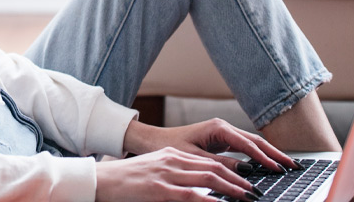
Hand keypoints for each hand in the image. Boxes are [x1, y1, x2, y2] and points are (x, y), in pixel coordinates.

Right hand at [95, 147, 262, 201]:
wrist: (99, 181)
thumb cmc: (125, 181)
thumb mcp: (153, 172)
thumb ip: (175, 176)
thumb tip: (198, 188)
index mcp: (172, 155)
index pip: (209, 161)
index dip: (232, 171)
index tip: (247, 181)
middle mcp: (172, 160)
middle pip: (214, 168)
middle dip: (238, 180)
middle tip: (255, 191)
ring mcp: (166, 174)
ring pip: (208, 178)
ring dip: (232, 189)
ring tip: (248, 197)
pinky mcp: (159, 190)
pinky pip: (190, 195)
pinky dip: (209, 200)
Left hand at [123, 118, 301, 174]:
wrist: (152, 140)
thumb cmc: (169, 147)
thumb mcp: (194, 158)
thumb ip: (220, 165)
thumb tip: (245, 172)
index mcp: (218, 128)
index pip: (248, 144)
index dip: (265, 158)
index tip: (279, 169)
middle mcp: (223, 127)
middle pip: (256, 141)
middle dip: (276, 153)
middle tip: (294, 166)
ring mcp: (223, 133)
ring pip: (252, 144)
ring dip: (270, 154)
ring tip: (287, 166)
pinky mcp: (221, 140)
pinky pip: (244, 148)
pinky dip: (258, 156)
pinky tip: (268, 165)